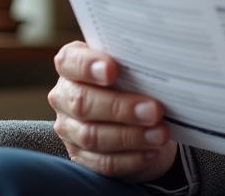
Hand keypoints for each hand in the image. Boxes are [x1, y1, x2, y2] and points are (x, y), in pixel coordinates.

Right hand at [48, 40, 178, 182]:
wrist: (139, 114)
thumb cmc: (134, 81)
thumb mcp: (132, 67)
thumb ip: (133, 63)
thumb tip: (158, 63)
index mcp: (72, 65)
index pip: (69, 61)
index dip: (87, 66)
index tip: (112, 70)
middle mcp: (65, 96)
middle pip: (82, 102)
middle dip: (120, 107)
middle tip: (153, 110)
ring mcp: (70, 128)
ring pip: (92, 135)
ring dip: (130, 136)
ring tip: (159, 134)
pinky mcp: (81, 156)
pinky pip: (102, 162)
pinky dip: (130, 158)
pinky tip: (151, 151)